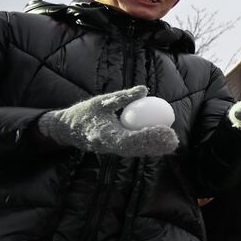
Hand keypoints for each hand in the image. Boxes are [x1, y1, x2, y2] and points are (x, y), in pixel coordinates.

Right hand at [37, 86, 178, 156]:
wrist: (66, 129)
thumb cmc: (83, 112)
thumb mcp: (101, 101)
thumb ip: (123, 97)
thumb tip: (145, 89)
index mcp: (104, 135)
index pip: (130, 139)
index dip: (148, 136)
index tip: (163, 130)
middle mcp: (108, 146)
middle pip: (136, 149)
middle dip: (155, 145)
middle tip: (173, 138)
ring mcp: (110, 150)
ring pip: (135, 151)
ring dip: (154, 148)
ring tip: (172, 142)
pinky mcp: (113, 149)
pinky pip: (132, 149)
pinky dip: (146, 146)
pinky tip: (161, 142)